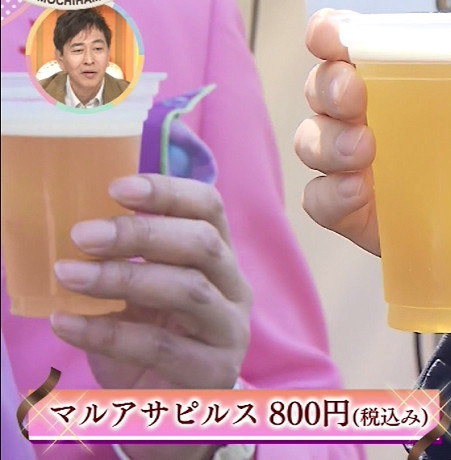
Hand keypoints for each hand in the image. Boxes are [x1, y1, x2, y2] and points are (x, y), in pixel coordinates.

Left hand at [50, 174, 251, 392]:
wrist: (167, 412)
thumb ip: (126, 261)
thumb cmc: (150, 340)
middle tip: (82, 235)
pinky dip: (107, 332)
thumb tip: (76, 224)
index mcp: (219, 259)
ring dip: (122, 279)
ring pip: (189, 291)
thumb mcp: (140, 293)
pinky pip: (160, 346)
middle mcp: (234, 289)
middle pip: (203, 245)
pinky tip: (65, 322)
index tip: (115, 188)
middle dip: (141, 234)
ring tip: (67, 275)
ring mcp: (229, 331)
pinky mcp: (213, 372)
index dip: (168, 192)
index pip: (210, 209)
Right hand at [296, 10, 450, 397]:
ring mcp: (368, 172)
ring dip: (325, 139)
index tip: (336, 36)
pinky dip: (329, 195)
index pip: (359, 42)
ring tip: (362, 151)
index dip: (334, 31)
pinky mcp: (366, 221)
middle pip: (324, 87)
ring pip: (313, 141)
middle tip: (355, 96)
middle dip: (328, 85)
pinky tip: (357, 195)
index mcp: (420, 82)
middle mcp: (381, 119)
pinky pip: (322, 202)